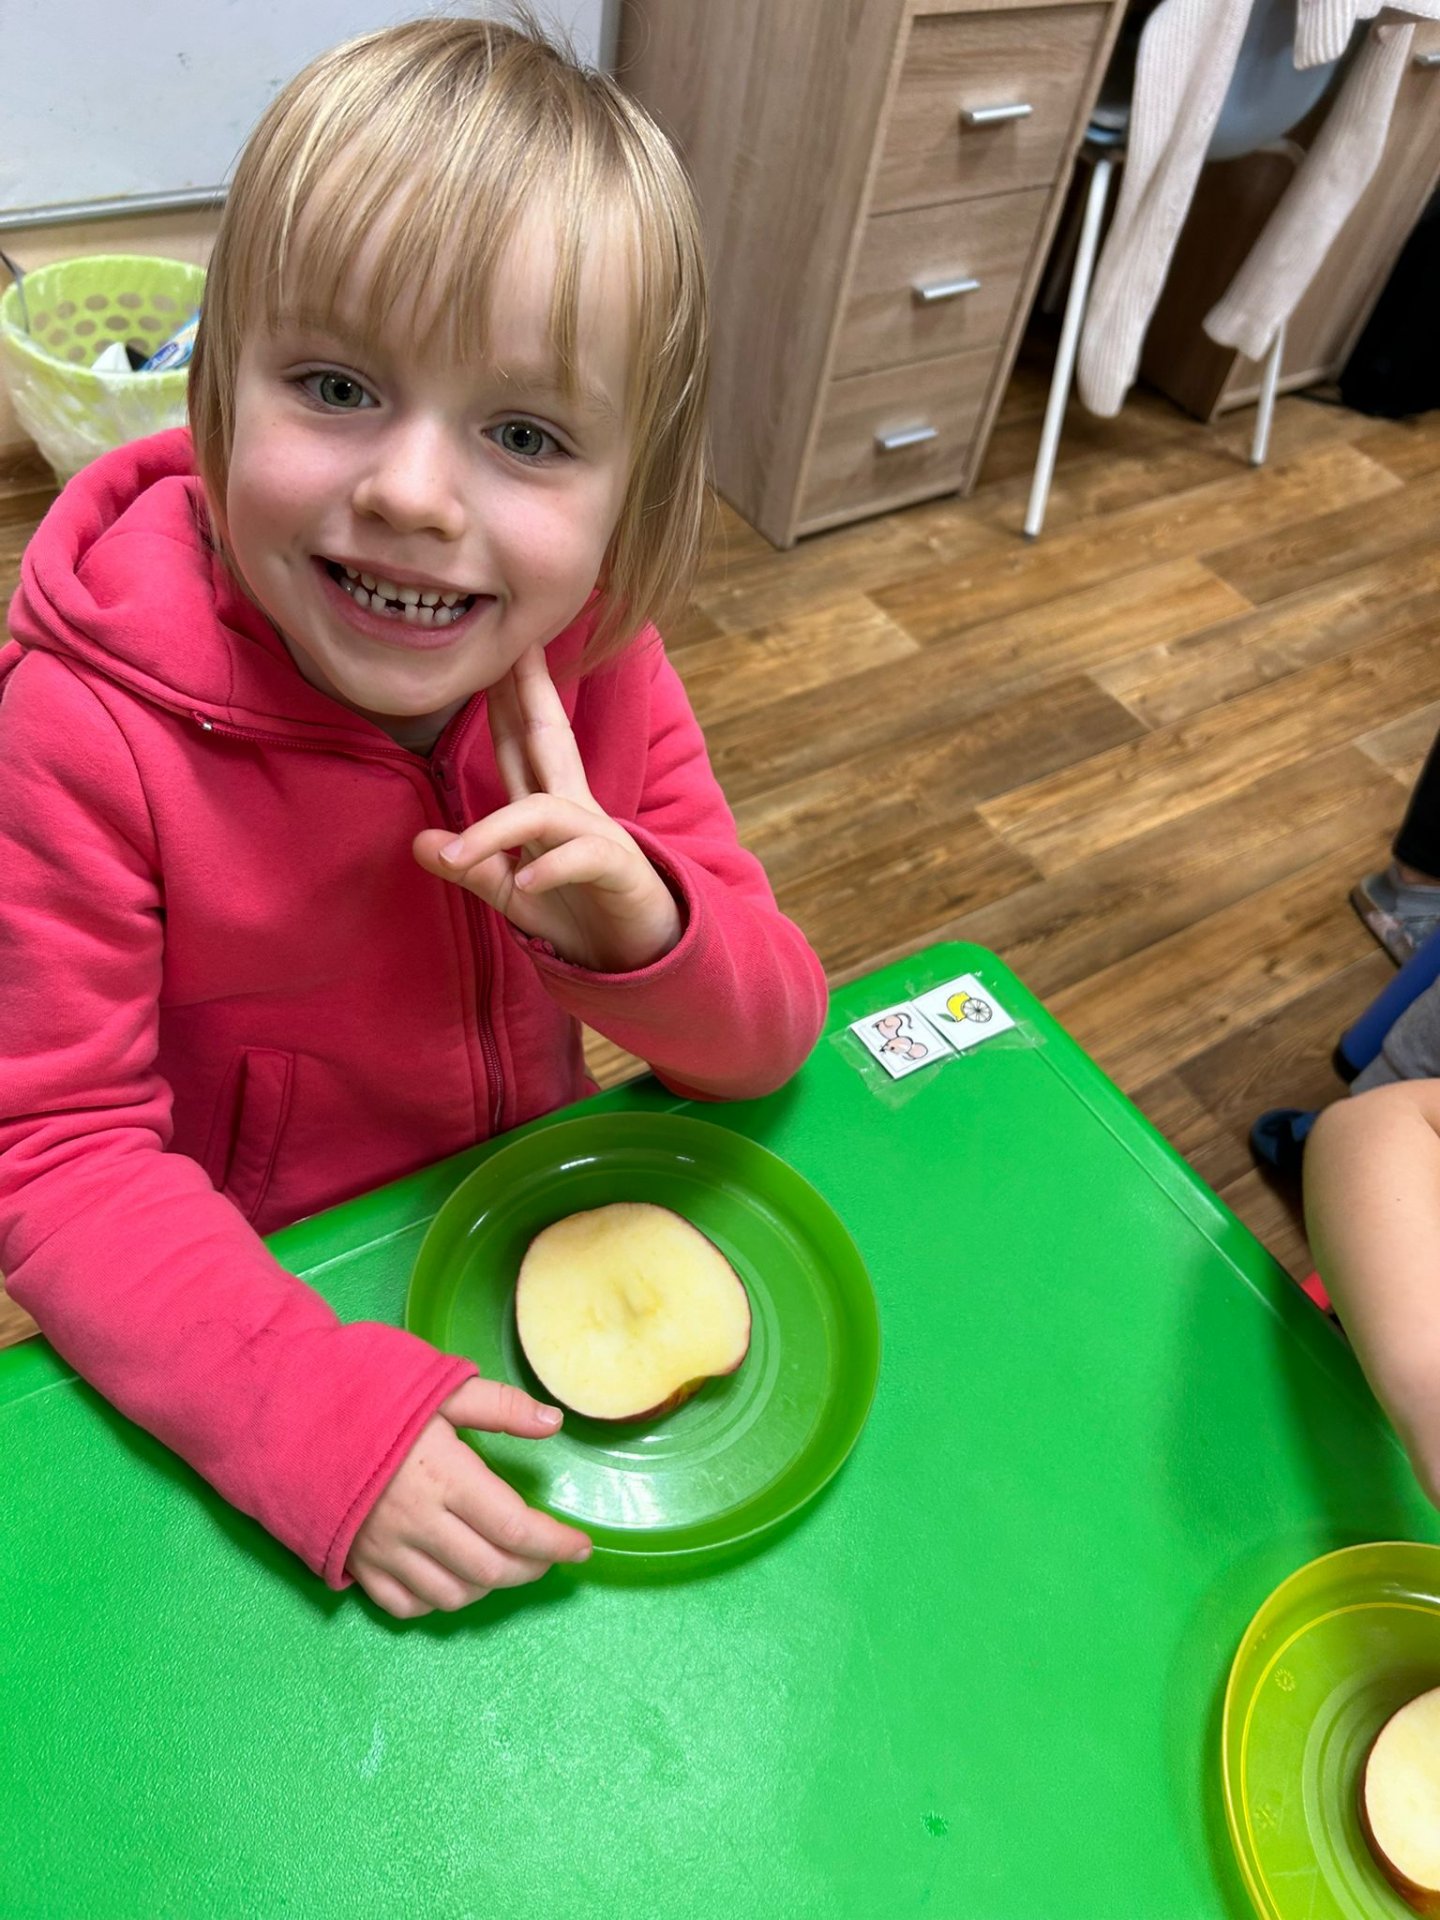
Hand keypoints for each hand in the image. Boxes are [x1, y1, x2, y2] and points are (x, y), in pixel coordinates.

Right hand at [346, 1376, 591, 1617]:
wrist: (290, 1414)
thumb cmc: (370, 1395)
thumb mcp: (440, 1386)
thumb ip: (500, 1406)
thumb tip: (553, 1423)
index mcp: (445, 1476)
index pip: (515, 1528)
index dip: (556, 1543)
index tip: (582, 1547)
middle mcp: (418, 1523)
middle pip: (491, 1569)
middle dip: (531, 1567)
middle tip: (547, 1553)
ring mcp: (385, 1550)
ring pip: (453, 1595)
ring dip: (489, 1585)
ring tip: (504, 1561)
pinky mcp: (357, 1564)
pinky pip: (406, 1606)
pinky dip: (437, 1600)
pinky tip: (451, 1575)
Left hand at [414, 644, 682, 972]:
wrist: (640, 956)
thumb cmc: (579, 916)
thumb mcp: (513, 893)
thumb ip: (473, 866)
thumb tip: (420, 841)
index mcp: (552, 808)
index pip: (521, 746)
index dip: (503, 704)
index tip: (485, 660)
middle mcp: (577, 810)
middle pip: (551, 741)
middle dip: (531, 693)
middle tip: (512, 647)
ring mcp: (601, 837)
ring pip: (545, 812)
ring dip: (496, 830)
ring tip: (458, 858)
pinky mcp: (621, 871)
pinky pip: (584, 858)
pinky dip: (550, 870)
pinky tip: (524, 885)